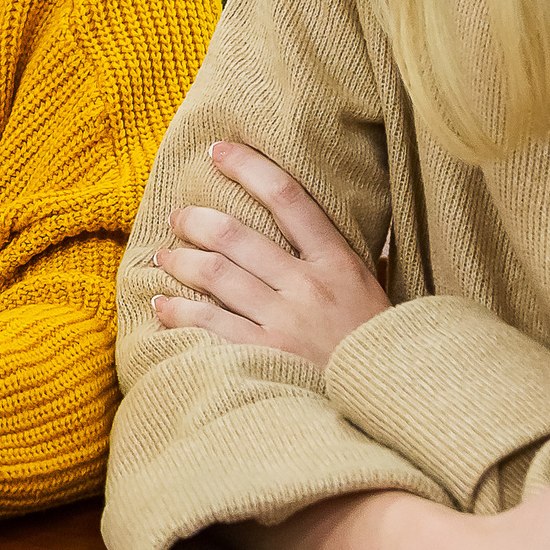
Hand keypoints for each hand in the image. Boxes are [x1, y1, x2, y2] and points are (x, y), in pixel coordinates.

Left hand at [153, 140, 387, 365]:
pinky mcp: (265, 356)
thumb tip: (311, 224)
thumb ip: (341, 256)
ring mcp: (285, 322)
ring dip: (181, 260)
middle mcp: (308, 286)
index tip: (217, 151)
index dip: (248, 167)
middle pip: (234, 235)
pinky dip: (178, 310)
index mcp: (337, 261)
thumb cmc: (374, 344)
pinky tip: (162, 304)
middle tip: (178, 216)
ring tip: (164, 254)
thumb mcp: (370, 289)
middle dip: (195, 220)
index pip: (288, 197)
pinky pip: (208, 324)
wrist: (387, 398)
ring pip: (215, 274)